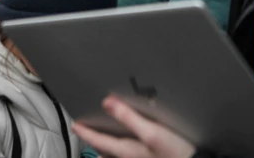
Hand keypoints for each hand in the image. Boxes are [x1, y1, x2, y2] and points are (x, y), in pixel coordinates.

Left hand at [71, 96, 195, 157]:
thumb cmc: (177, 153)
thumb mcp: (152, 132)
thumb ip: (129, 117)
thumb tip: (107, 102)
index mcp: (127, 151)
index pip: (99, 141)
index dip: (86, 132)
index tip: (76, 126)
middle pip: (105, 152)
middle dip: (95, 142)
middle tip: (86, 133)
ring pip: (116, 157)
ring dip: (107, 151)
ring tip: (102, 144)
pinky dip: (120, 154)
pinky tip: (127, 151)